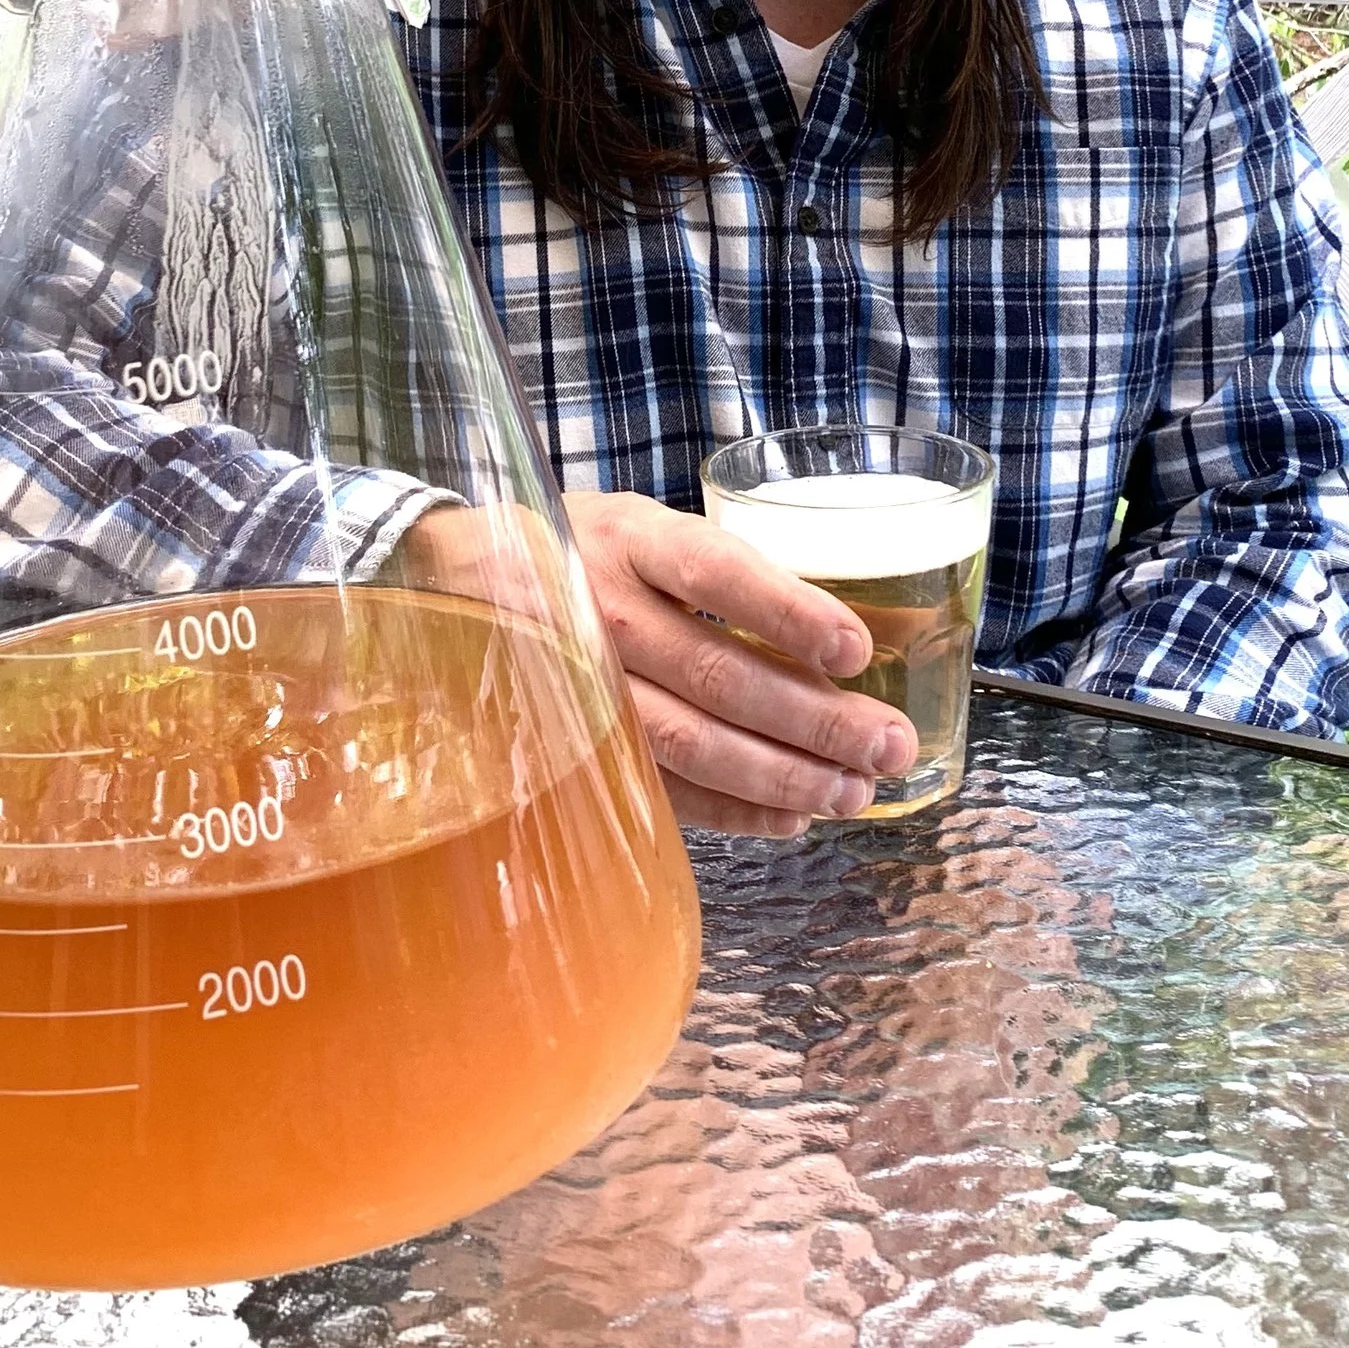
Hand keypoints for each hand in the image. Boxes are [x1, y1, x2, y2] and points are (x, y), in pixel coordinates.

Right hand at [562, 490, 918, 838]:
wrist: (462, 583)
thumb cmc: (588, 555)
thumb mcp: (644, 530)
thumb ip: (718, 573)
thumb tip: (838, 648)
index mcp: (630, 538)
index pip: (716, 571)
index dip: (788, 612)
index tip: (855, 650)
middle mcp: (600, 610)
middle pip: (716, 673)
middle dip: (814, 718)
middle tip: (887, 744)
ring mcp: (580, 684)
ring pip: (691, 742)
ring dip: (782, 775)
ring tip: (853, 791)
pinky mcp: (572, 745)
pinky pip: (660, 789)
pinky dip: (731, 810)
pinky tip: (790, 817)